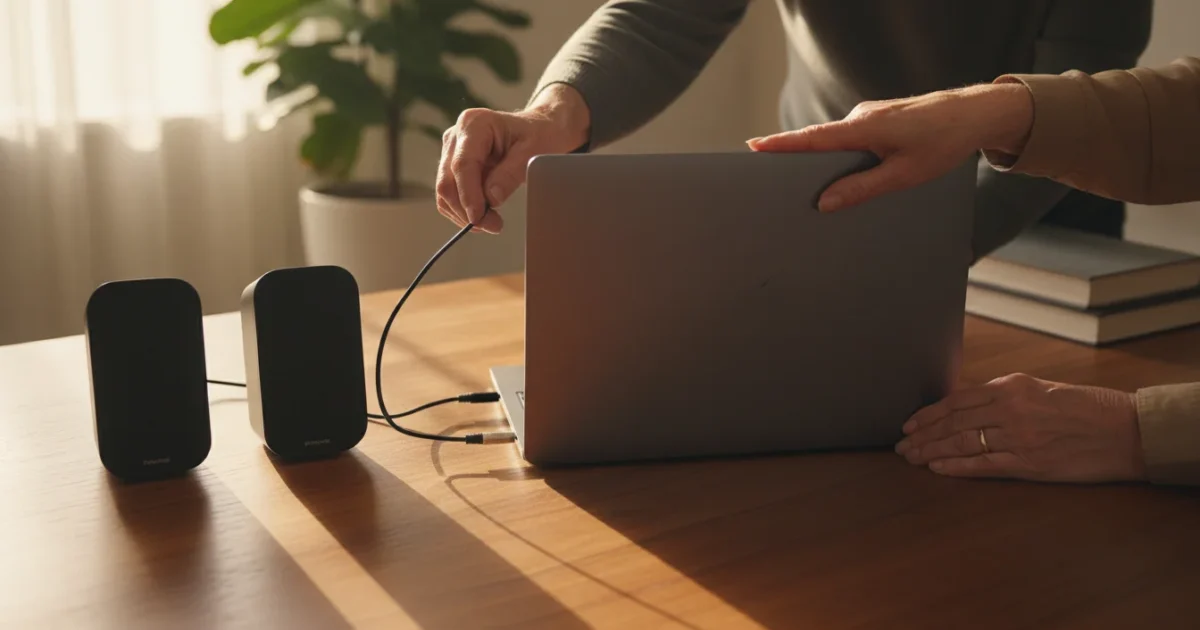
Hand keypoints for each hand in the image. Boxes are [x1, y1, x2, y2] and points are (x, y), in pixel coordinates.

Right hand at [436, 84, 589, 233]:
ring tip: (492, 223)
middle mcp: (457, 136)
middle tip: (493, 226)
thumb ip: (510, 174)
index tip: (479, 217)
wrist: (538, 130)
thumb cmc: (538, 135)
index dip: (468, 195)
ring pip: (445, 191)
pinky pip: (450, 195)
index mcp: (474, 124)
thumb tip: (491, 198)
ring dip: (464, 213)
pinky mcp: (453, 166)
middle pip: (448, 180)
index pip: (463, 164)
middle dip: (466, 209)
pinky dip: (463, 210)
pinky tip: (484, 215)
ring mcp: (452, 151)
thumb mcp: (532, 152)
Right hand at [746, 82, 1034, 211]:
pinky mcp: (877, 121)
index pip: (812, 139)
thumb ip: (861, 189)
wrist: (974, 114)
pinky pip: (849, 141)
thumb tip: (825, 202)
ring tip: (807, 190)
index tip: (753, 147)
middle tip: (768, 177)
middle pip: (817, 143)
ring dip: (822, 163)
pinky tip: (845, 178)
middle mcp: (860, 118)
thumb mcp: (903, 174)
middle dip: (793, 160)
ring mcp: (868, 118)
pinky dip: (841, 158)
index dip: (781, 144)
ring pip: (835, 144)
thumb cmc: (942, 143)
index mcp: (863, 128)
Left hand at [895, 373, 1144, 482]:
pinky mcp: (1030, 464)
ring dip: (932, 451)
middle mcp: (1011, 409)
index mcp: (1013, 386)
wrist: (1126, 431)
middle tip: (901, 445)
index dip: (929, 413)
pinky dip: (956, 467)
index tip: (910, 423)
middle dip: (923, 435)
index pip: (958, 399)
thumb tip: (971, 405)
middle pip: (953, 422)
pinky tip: (937, 468)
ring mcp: (1019, 437)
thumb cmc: (1089, 408)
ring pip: (963, 443)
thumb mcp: (1043, 389)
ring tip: (912, 458)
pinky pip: (983, 465)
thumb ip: (1008, 395)